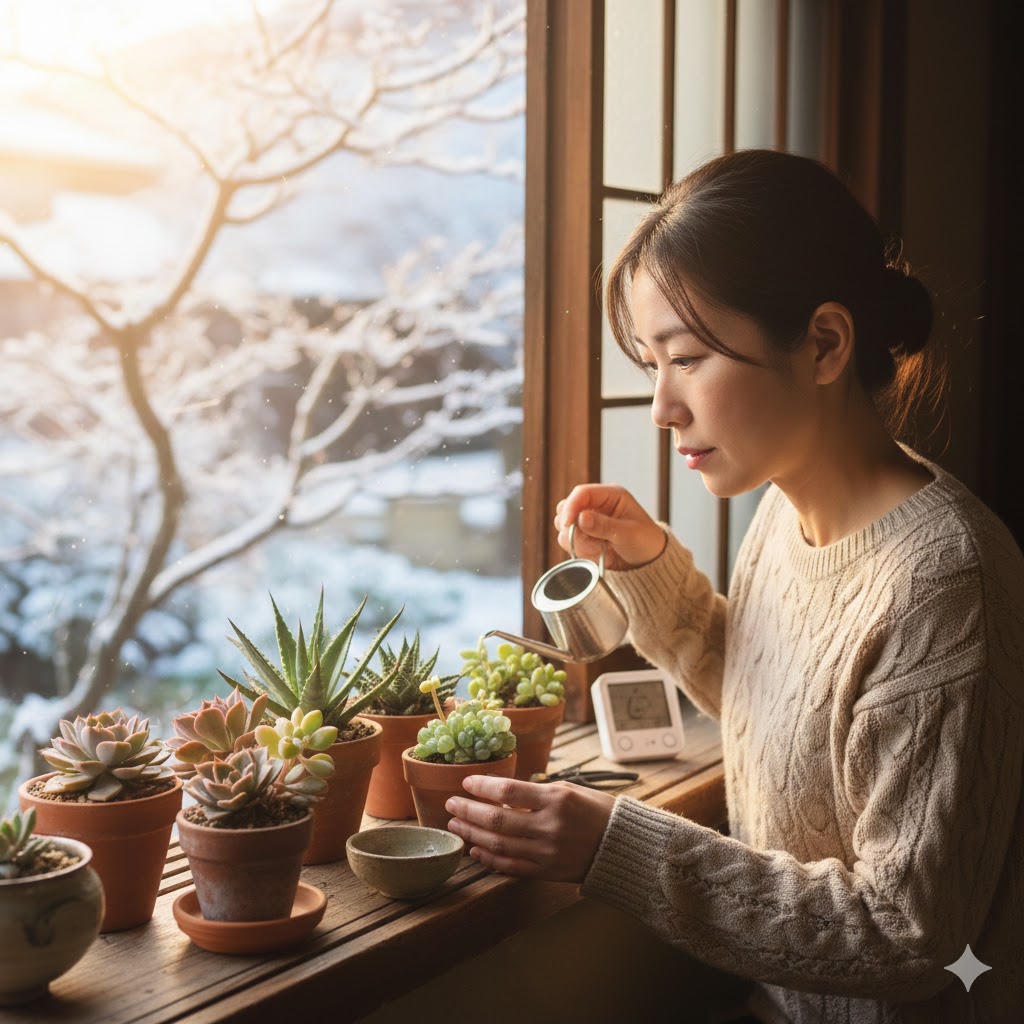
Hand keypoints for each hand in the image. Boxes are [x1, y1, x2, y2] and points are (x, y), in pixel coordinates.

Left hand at [445, 775, 614, 881]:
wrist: (622, 847)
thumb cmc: (598, 811)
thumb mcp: (570, 790)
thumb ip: (537, 793)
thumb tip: (502, 793)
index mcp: (556, 799)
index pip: (509, 790)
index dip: (483, 786)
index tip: (467, 782)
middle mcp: (549, 826)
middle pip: (497, 819)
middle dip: (469, 811)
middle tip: (451, 804)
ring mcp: (546, 852)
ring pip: (498, 844)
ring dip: (472, 834)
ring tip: (455, 825)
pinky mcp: (546, 871)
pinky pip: (510, 866)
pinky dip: (489, 858)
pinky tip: (475, 849)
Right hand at [555, 484, 665, 570]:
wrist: (647, 561)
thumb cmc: (646, 541)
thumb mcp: (629, 533)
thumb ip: (605, 526)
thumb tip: (581, 517)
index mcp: (610, 495)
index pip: (582, 493)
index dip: (571, 507)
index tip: (566, 524)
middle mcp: (596, 505)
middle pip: (566, 507)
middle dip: (572, 526)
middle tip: (588, 541)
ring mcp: (588, 521)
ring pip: (564, 526)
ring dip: (577, 540)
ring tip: (599, 548)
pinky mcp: (583, 536)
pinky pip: (569, 542)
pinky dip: (579, 549)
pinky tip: (597, 553)